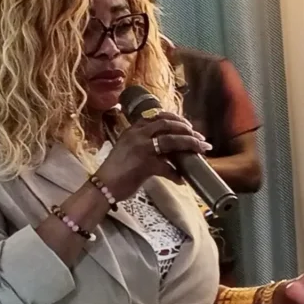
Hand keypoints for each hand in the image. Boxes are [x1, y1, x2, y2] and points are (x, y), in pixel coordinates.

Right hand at [95, 111, 210, 199]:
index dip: (175, 119)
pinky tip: (182, 180)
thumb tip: (166, 149)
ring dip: (190, 143)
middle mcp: (137, 135)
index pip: (157, 116)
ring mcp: (142, 148)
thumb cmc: (115, 170)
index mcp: (133, 130)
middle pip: (168, 124)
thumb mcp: (127, 149)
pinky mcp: (146, 165)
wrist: (103, 186)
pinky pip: (168, 168)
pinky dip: (176, 174)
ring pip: (172, 140)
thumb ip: (143, 143)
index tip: (187, 125)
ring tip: (201, 149)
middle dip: (187, 129)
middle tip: (199, 137)